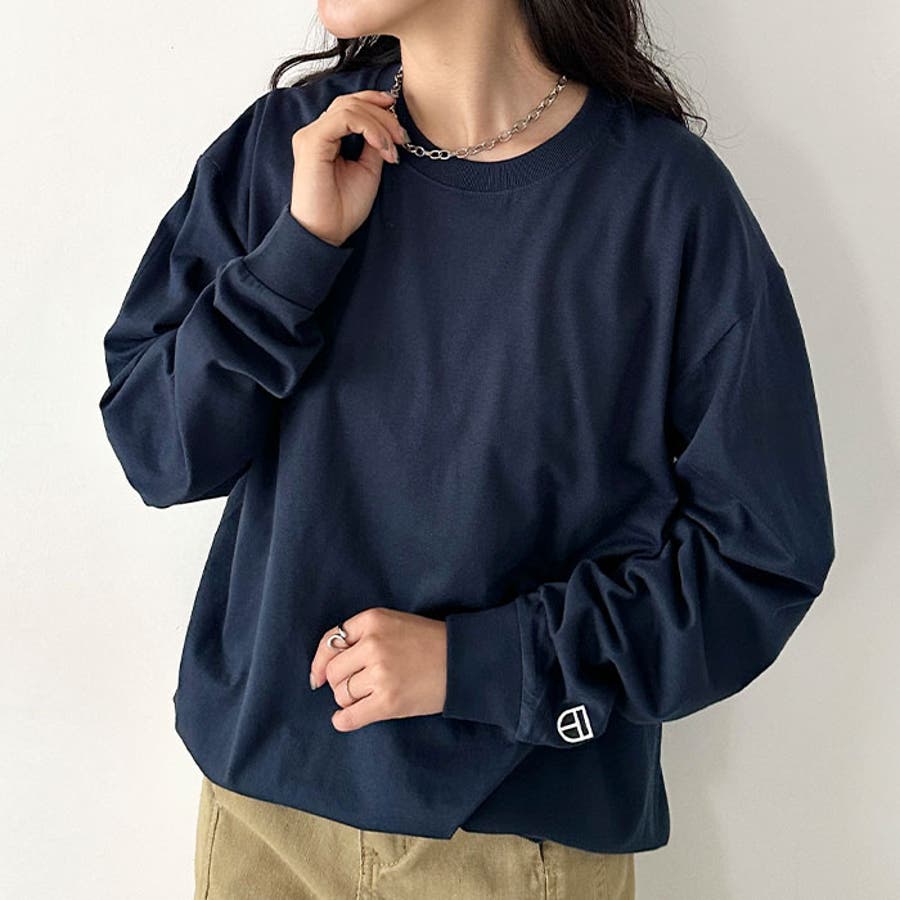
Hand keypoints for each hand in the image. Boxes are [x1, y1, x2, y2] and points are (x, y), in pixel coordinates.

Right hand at [289, 89, 407, 246]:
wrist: (327, 233)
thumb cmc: (343, 208)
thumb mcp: (368, 170)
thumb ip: (374, 145)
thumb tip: (388, 127)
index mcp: (327, 138)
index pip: (350, 105)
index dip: (376, 104)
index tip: (398, 121)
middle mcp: (316, 132)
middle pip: (352, 102)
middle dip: (383, 115)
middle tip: (402, 137)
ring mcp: (312, 135)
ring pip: (350, 107)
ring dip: (380, 123)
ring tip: (393, 147)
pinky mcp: (311, 141)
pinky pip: (345, 119)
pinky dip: (369, 128)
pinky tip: (381, 146)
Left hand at [309, 607, 447, 732]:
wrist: (463, 662)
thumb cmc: (427, 642)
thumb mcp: (392, 624)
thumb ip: (360, 636)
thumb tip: (319, 672)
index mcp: (372, 620)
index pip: (329, 643)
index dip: (320, 663)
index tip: (317, 678)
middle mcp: (373, 645)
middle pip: (333, 673)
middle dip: (342, 682)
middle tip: (362, 684)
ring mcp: (381, 674)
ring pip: (342, 694)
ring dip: (351, 699)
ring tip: (372, 695)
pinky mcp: (389, 702)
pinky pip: (350, 717)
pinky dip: (344, 720)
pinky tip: (349, 718)